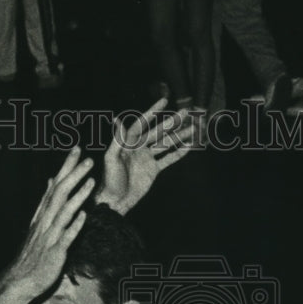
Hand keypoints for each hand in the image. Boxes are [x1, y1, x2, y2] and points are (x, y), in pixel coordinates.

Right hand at [6, 147, 94, 301]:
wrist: (20, 280)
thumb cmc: (33, 253)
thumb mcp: (39, 224)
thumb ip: (47, 202)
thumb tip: (52, 181)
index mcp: (43, 214)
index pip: (55, 185)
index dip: (66, 167)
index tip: (76, 148)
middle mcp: (45, 222)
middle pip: (59, 193)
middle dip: (73, 175)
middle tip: (88, 158)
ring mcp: (49, 236)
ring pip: (64, 212)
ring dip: (78, 195)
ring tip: (91, 181)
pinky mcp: (54, 253)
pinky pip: (65, 237)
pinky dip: (74, 226)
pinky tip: (84, 215)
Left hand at [97, 98, 193, 214]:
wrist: (116, 201)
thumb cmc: (110, 180)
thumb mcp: (111, 159)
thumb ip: (117, 140)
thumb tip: (117, 119)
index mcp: (128, 143)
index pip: (142, 123)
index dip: (152, 112)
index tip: (164, 101)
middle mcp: (139, 148)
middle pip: (158, 132)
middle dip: (171, 122)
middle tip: (185, 112)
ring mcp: (147, 158)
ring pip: (165, 143)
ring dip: (179, 135)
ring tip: (192, 127)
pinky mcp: (153, 170)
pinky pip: (168, 159)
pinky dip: (178, 153)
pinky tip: (189, 146)